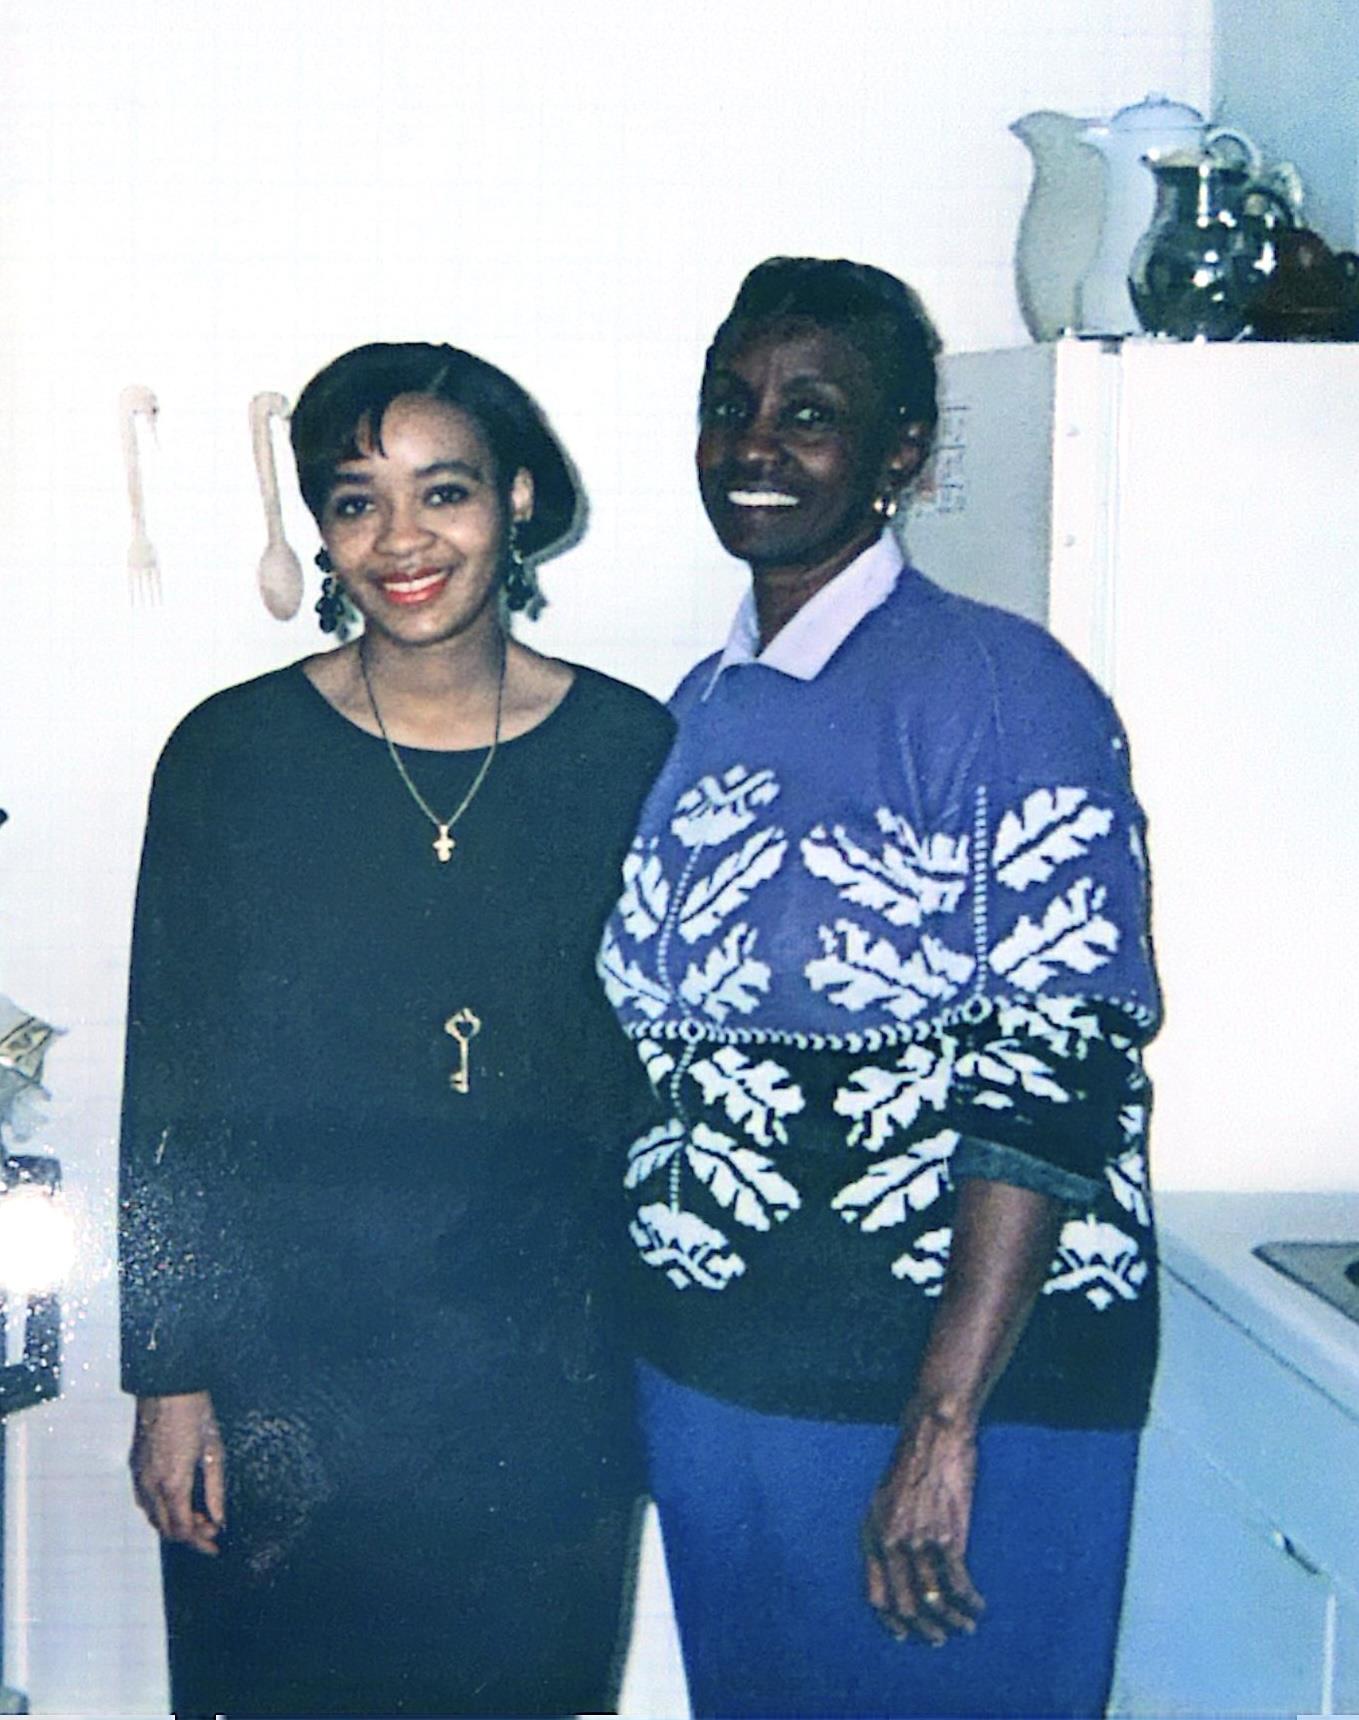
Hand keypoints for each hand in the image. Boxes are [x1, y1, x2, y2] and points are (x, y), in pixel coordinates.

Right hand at [130, 1390, 226, 1555]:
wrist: (166, 1386)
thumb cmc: (194, 1413)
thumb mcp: (213, 1451)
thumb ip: (216, 1490)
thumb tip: (219, 1519)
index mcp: (172, 1484)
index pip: (182, 1530)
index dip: (200, 1542)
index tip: (215, 1545)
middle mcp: (150, 1486)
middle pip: (165, 1529)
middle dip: (189, 1535)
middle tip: (211, 1528)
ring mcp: (139, 1476)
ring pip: (153, 1517)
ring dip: (174, 1523)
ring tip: (199, 1515)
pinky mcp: (135, 1466)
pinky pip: (145, 1501)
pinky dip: (162, 1510)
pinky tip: (179, 1501)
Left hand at [862, 1402, 984, 1645]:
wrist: (934, 1432)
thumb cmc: (912, 1460)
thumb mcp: (883, 1498)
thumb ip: (885, 1532)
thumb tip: (894, 1566)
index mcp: (871, 1534)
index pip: (875, 1596)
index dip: (891, 1621)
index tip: (906, 1634)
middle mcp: (891, 1544)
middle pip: (905, 1606)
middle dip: (925, 1629)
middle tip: (940, 1638)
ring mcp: (919, 1543)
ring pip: (934, 1602)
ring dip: (952, 1622)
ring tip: (965, 1626)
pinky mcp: (949, 1538)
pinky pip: (958, 1585)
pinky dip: (970, 1603)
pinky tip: (978, 1606)